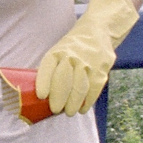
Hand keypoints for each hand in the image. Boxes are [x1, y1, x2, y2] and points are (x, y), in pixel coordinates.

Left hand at [35, 0, 139, 116]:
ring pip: (80, 87)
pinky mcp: (102, 69)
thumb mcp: (59, 50)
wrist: (99, 29)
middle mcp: (73, 56)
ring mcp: (89, 62)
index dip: (44, 82)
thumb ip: (53, 69)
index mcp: (58, 51)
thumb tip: (43, 97)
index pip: (48, 66)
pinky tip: (82, 108)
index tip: (41, 96)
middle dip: (58, 99)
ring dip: (73, 103)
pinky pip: (94, 89)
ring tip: (69, 112)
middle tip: (55, 109)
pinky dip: (88, 101)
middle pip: (64, 81)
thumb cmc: (73, 47)